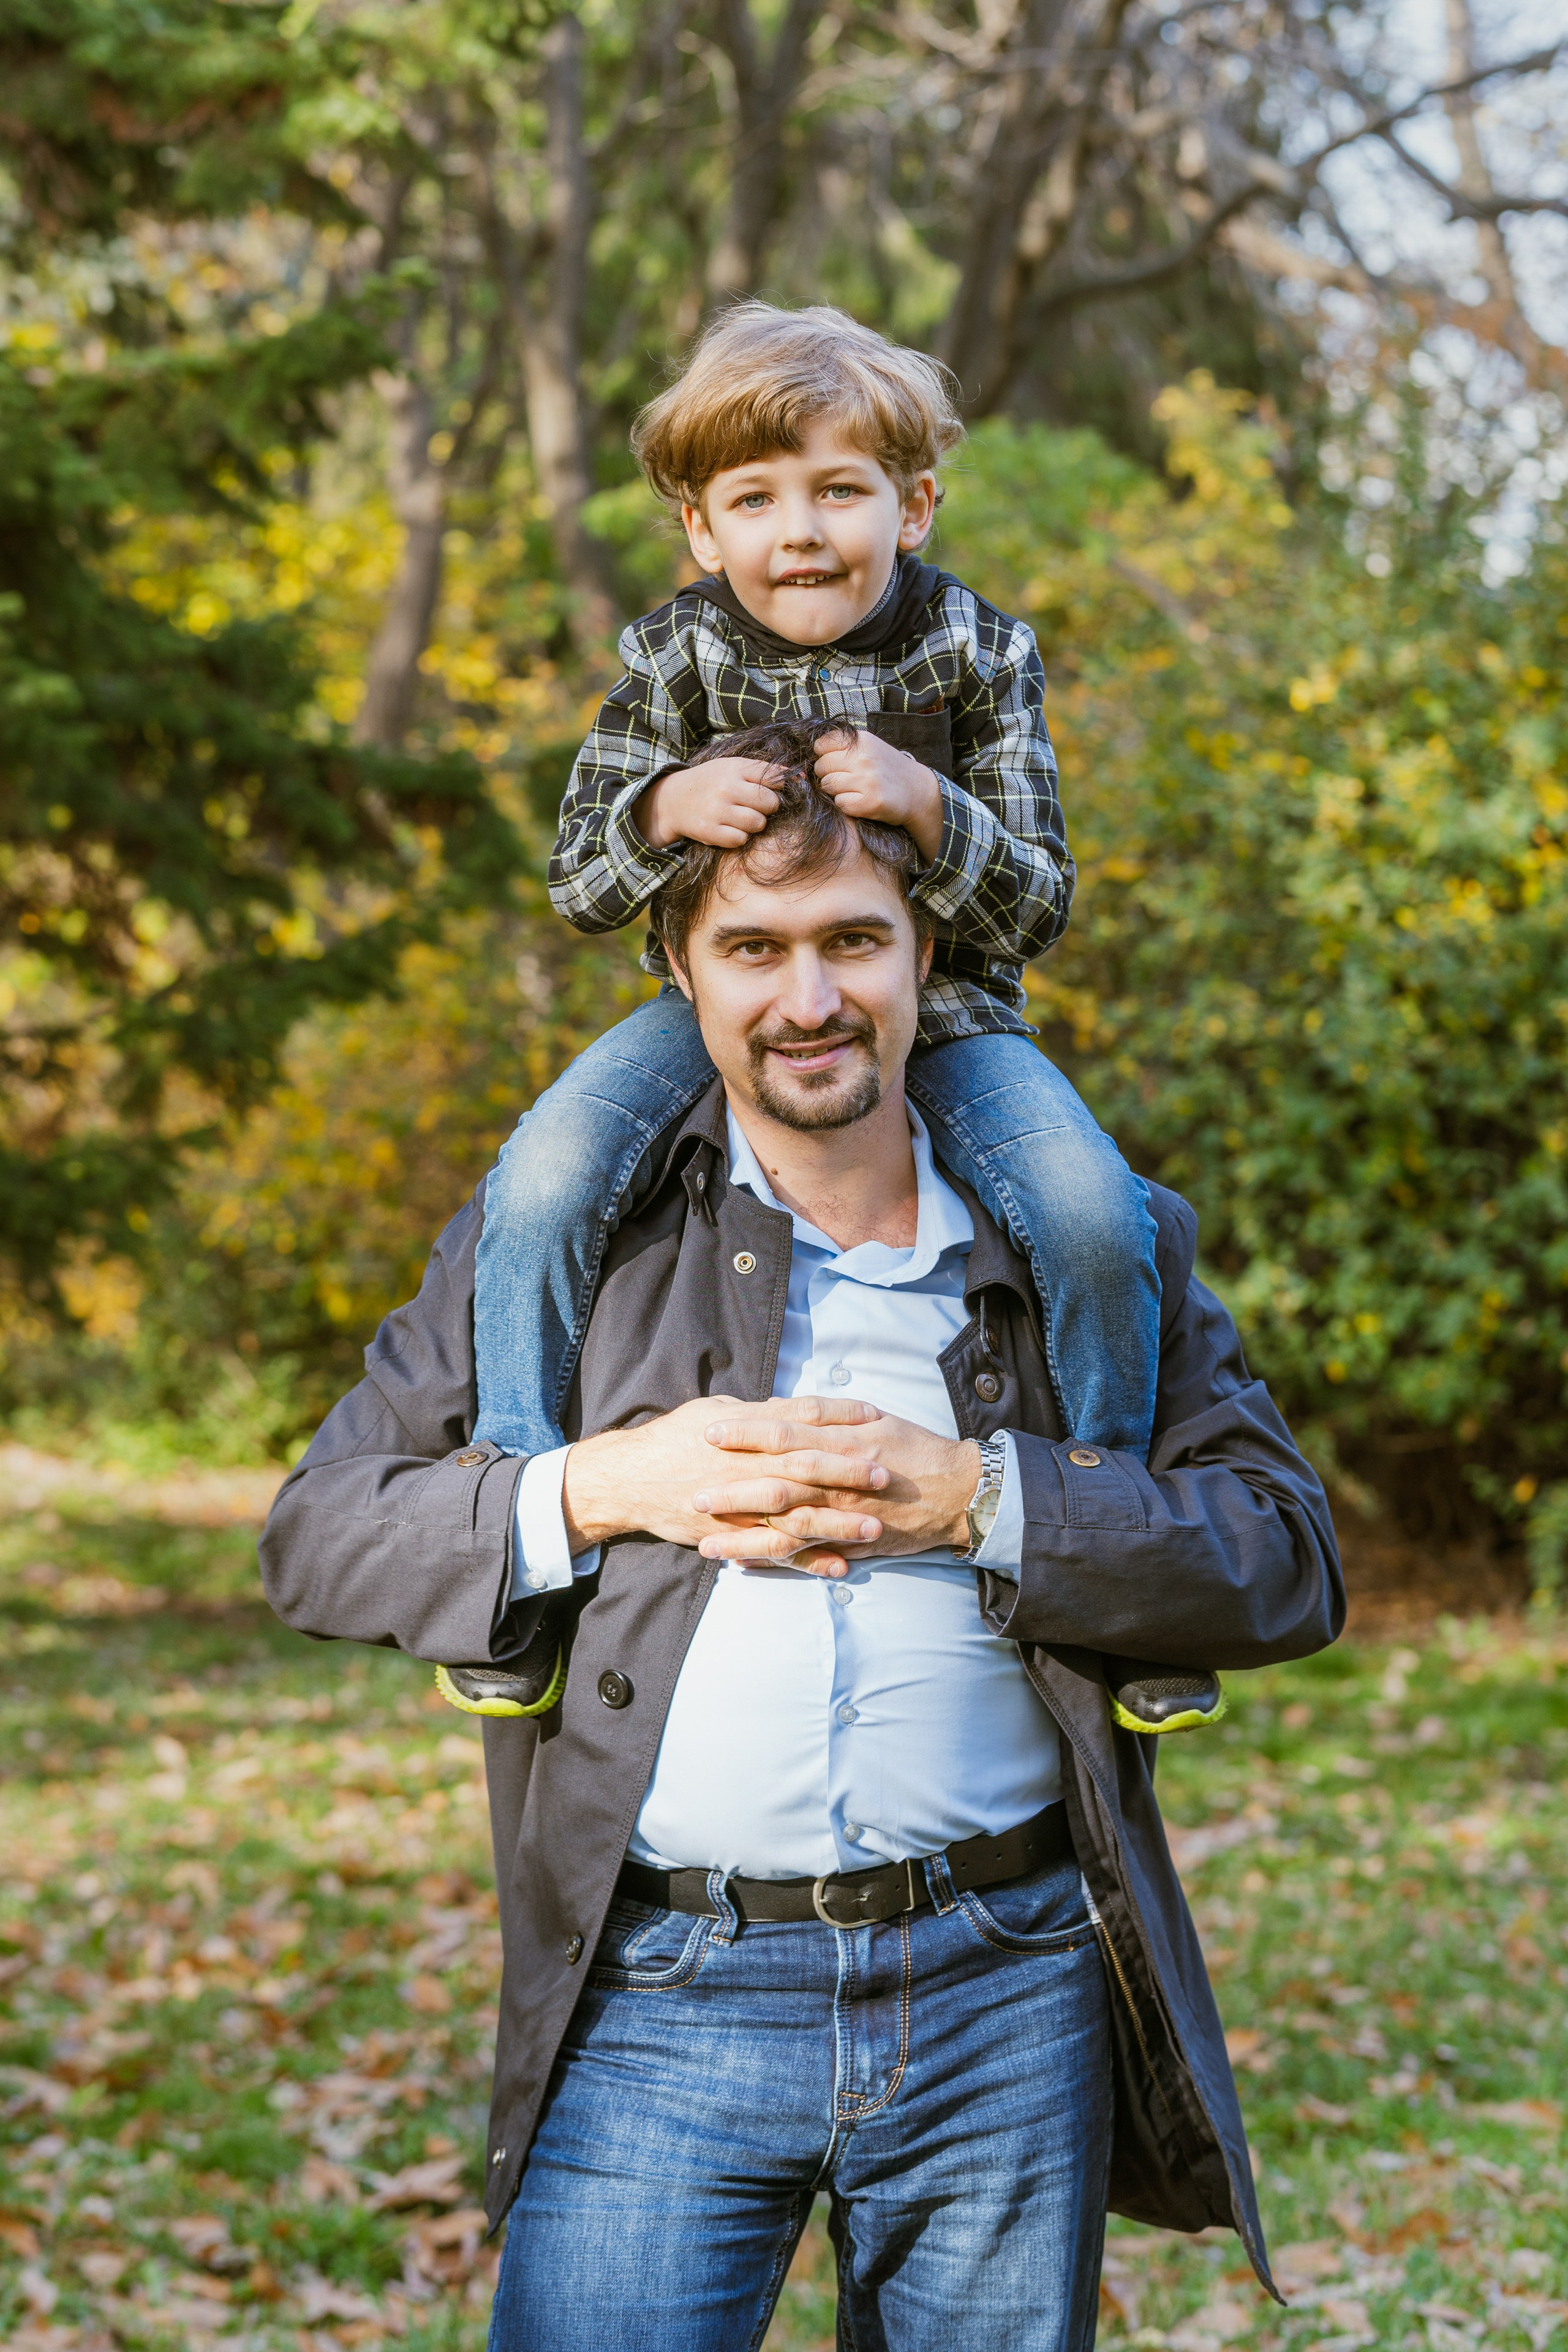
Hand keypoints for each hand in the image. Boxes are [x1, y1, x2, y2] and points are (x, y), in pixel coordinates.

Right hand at [561, 1394, 889, 1567]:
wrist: (630, 1479)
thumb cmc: (673, 1438)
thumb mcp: (715, 1411)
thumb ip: (757, 1413)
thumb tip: (791, 1407)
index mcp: (746, 1432)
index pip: (802, 1419)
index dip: (839, 1417)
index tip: (874, 1417)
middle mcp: (747, 1468)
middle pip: (806, 1468)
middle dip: (848, 1473)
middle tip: (886, 1476)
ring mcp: (741, 1506)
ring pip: (797, 1516)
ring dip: (838, 1524)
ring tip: (875, 1529)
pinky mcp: (733, 1535)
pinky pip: (776, 1552)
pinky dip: (808, 1561)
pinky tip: (839, 1567)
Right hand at [634, 759, 783, 849]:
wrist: (673, 800)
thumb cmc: (711, 782)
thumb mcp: (732, 767)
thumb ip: (763, 770)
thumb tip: (800, 776)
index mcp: (734, 768)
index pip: (773, 777)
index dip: (779, 786)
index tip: (771, 789)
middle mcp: (726, 788)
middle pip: (770, 803)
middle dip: (769, 806)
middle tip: (756, 806)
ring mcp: (717, 811)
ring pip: (758, 823)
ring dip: (755, 823)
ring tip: (743, 817)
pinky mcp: (710, 832)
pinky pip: (741, 839)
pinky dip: (740, 836)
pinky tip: (731, 827)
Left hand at [694, 1402, 979, 1572]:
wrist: (958, 1490)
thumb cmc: (916, 1449)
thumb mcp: (876, 1420)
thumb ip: (832, 1416)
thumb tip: (789, 1407)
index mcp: (841, 1439)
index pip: (784, 1431)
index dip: (745, 1431)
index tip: (709, 1431)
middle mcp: (838, 1476)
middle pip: (775, 1481)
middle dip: (732, 1489)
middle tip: (693, 1493)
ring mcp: (844, 1512)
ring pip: (785, 1525)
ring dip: (743, 1535)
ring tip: (704, 1542)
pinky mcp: (852, 1540)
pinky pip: (809, 1554)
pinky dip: (776, 1561)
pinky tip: (745, 1566)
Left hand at [812, 727, 942, 862]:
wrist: (917, 791)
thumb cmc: (888, 769)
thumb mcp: (871, 747)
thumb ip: (845, 745)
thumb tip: (813, 752)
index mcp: (862, 741)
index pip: (822, 744)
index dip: (823, 755)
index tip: (833, 761)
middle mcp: (864, 758)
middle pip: (821, 766)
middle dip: (826, 774)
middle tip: (841, 779)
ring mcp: (867, 780)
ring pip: (828, 786)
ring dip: (835, 790)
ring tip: (851, 789)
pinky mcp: (869, 802)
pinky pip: (840, 803)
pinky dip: (845, 804)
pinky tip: (859, 800)